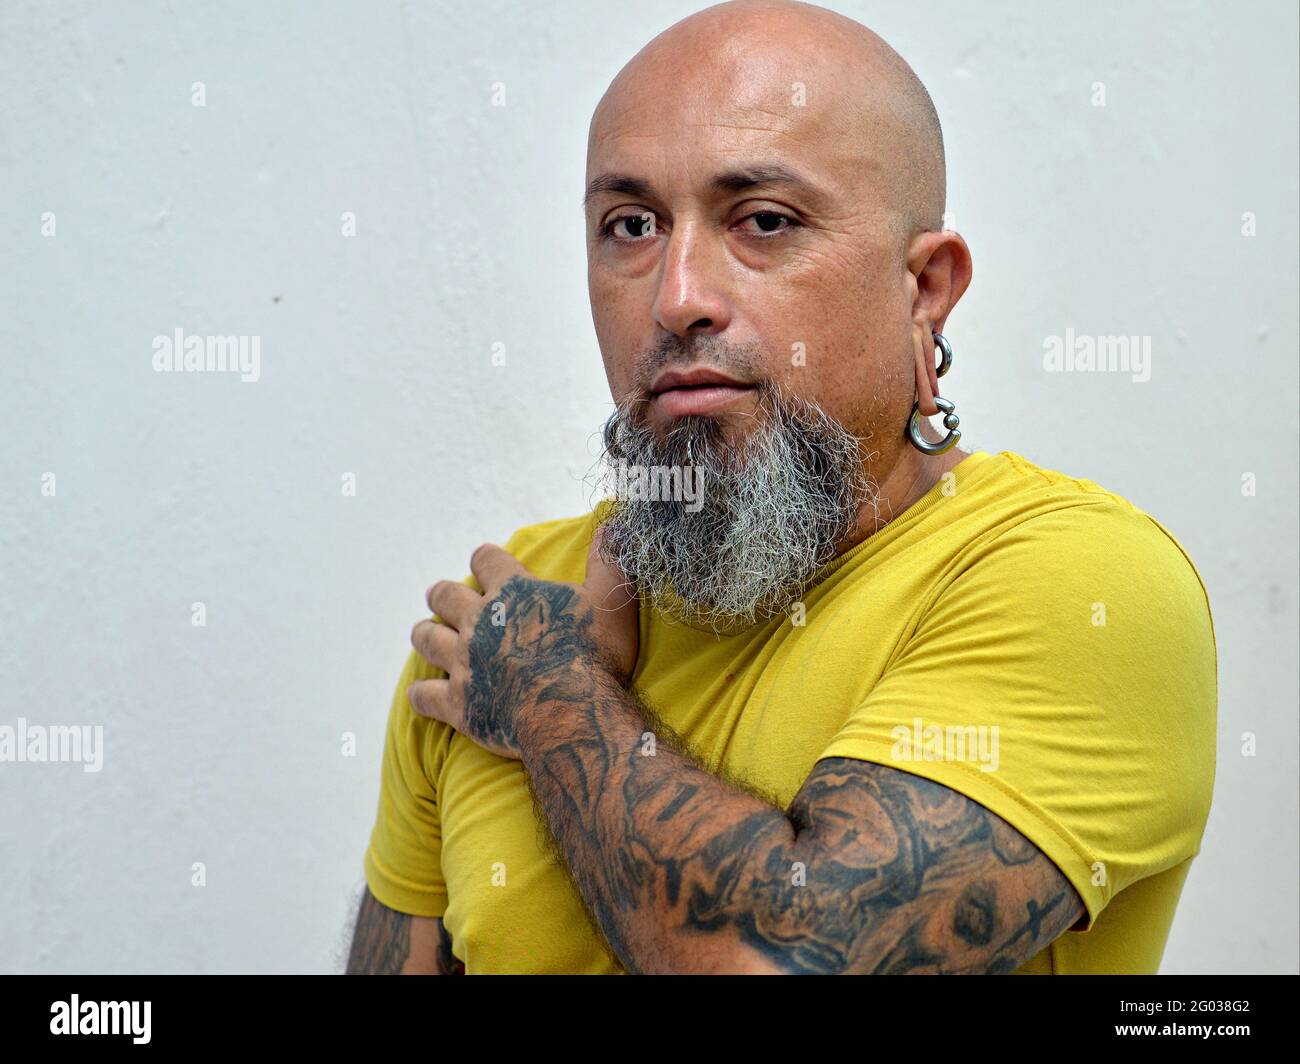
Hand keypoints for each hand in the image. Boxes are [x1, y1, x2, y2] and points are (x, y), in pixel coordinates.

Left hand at [407, 530, 637, 758]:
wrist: (573, 712)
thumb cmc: (595, 654)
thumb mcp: (611, 601)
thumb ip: (607, 563)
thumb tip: (612, 525)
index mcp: (512, 591)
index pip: (487, 559)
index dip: (485, 558)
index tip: (484, 559)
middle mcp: (479, 621)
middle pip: (445, 596)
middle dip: (443, 595)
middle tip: (441, 597)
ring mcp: (464, 662)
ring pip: (427, 639)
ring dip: (425, 634)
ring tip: (425, 633)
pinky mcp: (458, 703)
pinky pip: (424, 695)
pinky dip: (421, 693)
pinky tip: (421, 693)